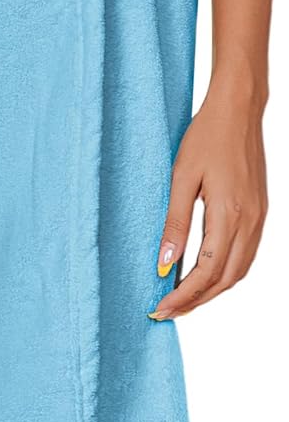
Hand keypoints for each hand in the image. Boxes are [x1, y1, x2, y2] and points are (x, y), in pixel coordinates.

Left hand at [150, 80, 267, 319]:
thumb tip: (164, 264)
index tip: (160, 307)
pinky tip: (206, 273)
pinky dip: (226, 272)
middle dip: (195, 301)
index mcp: (229, 214)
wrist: (238, 110)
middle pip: (224, 280)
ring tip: (183, 299)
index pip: (205, 272)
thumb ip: (174, 223)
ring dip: (211, 290)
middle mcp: (249, 222)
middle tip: (166, 311)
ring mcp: (259, 218)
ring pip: (238, 271)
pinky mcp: (260, 212)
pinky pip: (246, 255)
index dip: (182, 296)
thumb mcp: (181, 177)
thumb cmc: (206, 136)